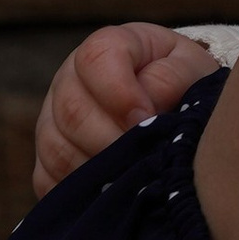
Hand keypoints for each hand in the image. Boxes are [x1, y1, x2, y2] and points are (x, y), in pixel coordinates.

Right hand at [33, 23, 222, 198]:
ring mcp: (53, 118)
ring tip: (133, 175)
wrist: (175, 105)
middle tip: (143, 156)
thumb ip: (172, 78)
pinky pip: (48, 178)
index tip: (147, 117)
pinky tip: (110, 192)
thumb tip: (144, 110)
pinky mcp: (47, 155)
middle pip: (71, 110)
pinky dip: (78, 190)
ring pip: (56, 147)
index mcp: (108, 47)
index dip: (119, 91)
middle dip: (110, 138)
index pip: (95, 58)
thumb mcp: (190, 69)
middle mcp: (70, 78)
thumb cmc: (184, 82)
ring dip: (96, 168)